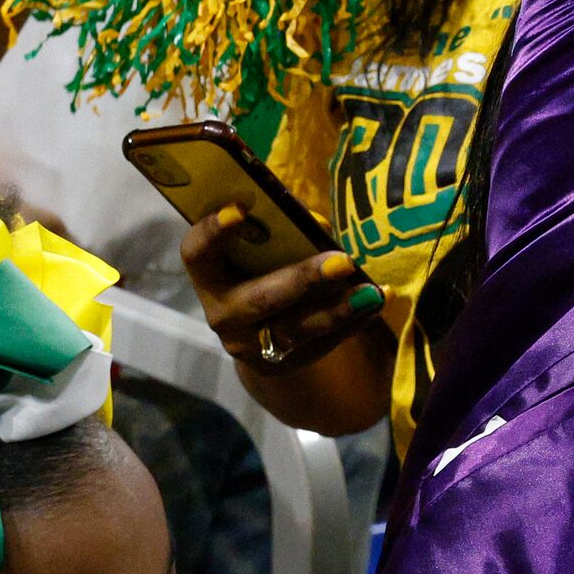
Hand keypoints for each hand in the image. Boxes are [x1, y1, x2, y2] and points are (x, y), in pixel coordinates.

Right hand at [182, 206, 381, 374]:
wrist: (257, 332)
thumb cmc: (260, 269)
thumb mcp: (260, 249)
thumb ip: (281, 231)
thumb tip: (318, 226)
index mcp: (209, 275)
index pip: (197, 253)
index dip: (213, 231)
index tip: (242, 208)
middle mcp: (223, 314)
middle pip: (260, 299)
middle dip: (303, 280)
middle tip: (342, 262)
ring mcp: (250, 346)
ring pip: (295, 330)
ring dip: (338, 310)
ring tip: (371, 293)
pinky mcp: (279, 366)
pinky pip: (320, 344)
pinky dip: (352, 323)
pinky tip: (377, 302)